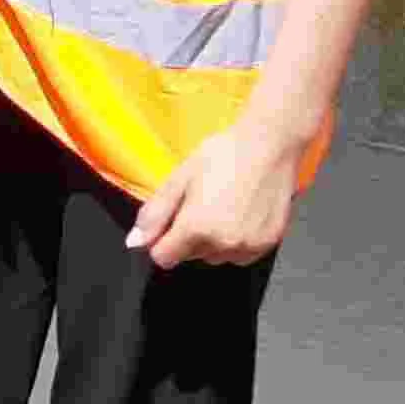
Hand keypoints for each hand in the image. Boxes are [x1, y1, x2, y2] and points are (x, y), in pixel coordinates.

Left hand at [128, 123, 302, 269]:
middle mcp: (223, 244)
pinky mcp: (269, 244)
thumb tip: (134, 242)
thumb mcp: (179, 178)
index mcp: (196, 228)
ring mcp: (249, 246)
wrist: (269, 146)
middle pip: (190, 256)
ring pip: (216, 257)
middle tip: (201, 204)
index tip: (172, 220)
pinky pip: (241, 255)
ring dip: (213, 242)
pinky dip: (236, 243)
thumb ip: (155, 214)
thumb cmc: (223, 156)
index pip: (164, 257)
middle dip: (189, 237)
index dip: (162, 240)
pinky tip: (240, 215)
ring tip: (222, 208)